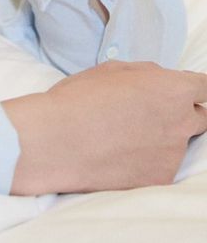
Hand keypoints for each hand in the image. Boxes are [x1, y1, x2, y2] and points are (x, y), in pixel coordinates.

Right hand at [1, 61, 206, 194]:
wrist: (58, 141)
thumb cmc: (79, 99)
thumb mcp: (111, 70)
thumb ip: (147, 73)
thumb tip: (160, 79)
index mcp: (172, 89)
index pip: (206, 87)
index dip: (193, 87)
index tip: (181, 92)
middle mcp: (182, 122)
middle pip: (201, 117)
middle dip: (181, 113)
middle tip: (150, 113)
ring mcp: (174, 154)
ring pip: (179, 143)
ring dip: (162, 137)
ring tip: (123, 135)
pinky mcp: (161, 179)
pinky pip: (163, 166)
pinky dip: (148, 160)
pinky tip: (120, 154)